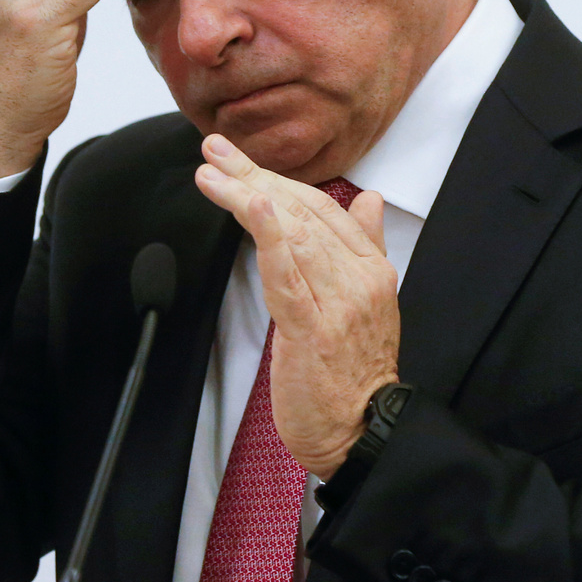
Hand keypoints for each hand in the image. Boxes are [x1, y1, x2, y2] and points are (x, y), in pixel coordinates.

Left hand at [194, 134, 399, 477]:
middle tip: (213, 150)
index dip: (279, 177)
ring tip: (210, 174)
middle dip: (253, 174)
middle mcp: (360, 279)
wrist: (363, 431)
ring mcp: (339, 303)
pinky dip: (270, 235)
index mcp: (372, 268)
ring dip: (245, 196)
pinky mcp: (313, 330)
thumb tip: (369, 199)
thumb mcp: (372, 301)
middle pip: (303, 212)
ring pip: (291, 234)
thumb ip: (367, 246)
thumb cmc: (356, 371)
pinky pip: (289, 275)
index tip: (237, 157)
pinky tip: (251, 205)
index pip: (323, 207)